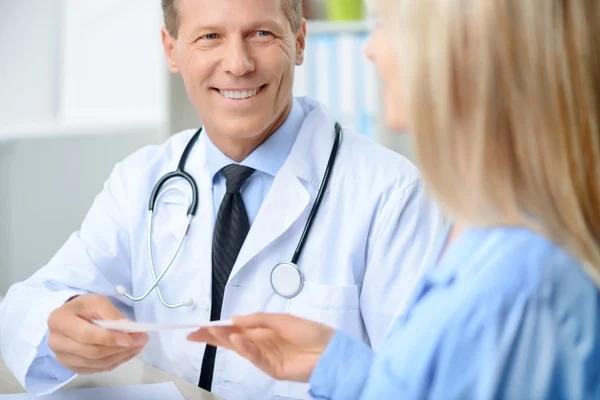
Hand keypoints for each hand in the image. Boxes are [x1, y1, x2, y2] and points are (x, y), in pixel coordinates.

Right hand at [47, 294, 147, 373]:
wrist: (72, 317)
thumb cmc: (84, 307)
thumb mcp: (97, 301)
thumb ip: (111, 314)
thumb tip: (128, 329)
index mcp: (59, 320)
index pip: (86, 335)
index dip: (110, 338)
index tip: (131, 339)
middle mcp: (56, 342)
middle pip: (92, 352)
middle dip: (119, 348)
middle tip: (140, 341)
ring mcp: (62, 357)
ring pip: (95, 363)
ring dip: (120, 356)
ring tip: (137, 346)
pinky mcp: (71, 366)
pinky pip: (95, 369)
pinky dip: (114, 362)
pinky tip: (126, 354)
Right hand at [187, 313, 334, 381]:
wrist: (330, 350)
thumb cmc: (310, 331)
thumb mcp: (282, 319)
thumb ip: (258, 319)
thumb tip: (234, 319)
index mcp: (263, 332)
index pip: (235, 330)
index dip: (218, 328)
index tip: (199, 326)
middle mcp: (261, 344)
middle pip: (232, 341)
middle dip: (213, 337)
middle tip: (193, 334)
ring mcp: (265, 358)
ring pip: (240, 349)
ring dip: (225, 340)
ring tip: (211, 332)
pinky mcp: (272, 369)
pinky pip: (255, 357)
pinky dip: (244, 348)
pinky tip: (235, 339)